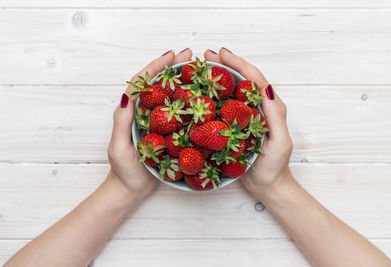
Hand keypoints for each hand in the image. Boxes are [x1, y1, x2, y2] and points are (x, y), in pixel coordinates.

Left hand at [107, 49, 192, 199]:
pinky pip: (176, 112)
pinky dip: (186, 101)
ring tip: (196, 69)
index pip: (142, 83)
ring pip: (168, 95)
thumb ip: (122, 122)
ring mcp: (155, 122)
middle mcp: (143, 113)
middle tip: (190, 55)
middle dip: (172, 67)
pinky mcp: (165, 132)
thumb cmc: (123, 171)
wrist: (130, 190)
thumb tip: (127, 95)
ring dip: (181, 80)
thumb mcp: (119, 147)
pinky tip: (199, 97)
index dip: (156, 67)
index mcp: (130, 112)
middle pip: (157, 84)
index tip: (172, 56)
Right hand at [204, 48, 292, 197]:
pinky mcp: (237, 126)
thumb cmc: (275, 167)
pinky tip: (202, 94)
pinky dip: (214, 96)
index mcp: (271, 107)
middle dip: (226, 65)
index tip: (221, 54)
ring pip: (233, 90)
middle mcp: (259, 108)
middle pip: (242, 80)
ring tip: (201, 69)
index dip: (238, 64)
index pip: (254, 79)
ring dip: (219, 77)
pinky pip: (225, 106)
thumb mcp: (279, 142)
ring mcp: (247, 116)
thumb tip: (266, 89)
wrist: (269, 186)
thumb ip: (275, 116)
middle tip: (206, 56)